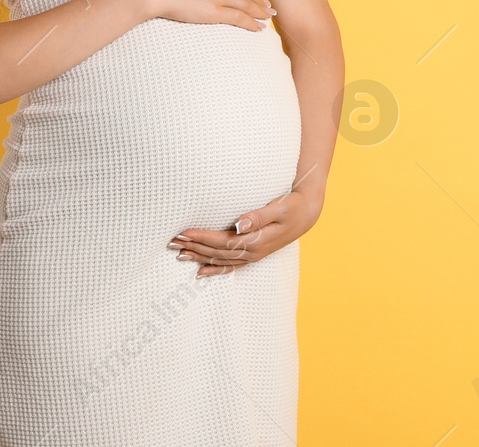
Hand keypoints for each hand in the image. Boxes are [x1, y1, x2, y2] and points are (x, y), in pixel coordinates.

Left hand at [170, 183, 325, 276]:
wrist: (307, 214)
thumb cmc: (292, 206)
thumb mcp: (279, 207)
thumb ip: (259, 215)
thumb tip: (240, 223)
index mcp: (256, 240)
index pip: (222, 241)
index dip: (202, 237)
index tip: (184, 232)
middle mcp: (252, 252)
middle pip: (216, 252)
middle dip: (194, 247)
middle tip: (172, 241)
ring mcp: (252, 256)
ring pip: (220, 260)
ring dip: (198, 257)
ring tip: (178, 253)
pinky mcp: (253, 255)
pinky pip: (230, 266)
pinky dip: (214, 269)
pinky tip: (200, 271)